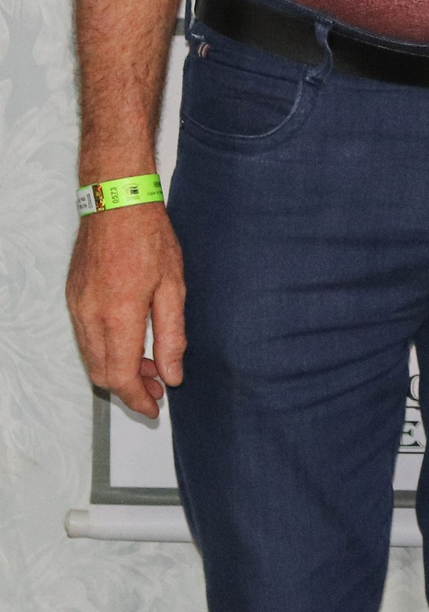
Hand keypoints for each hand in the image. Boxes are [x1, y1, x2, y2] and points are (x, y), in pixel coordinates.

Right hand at [66, 202, 186, 417]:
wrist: (116, 203)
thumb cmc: (149, 238)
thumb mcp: (173, 287)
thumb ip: (172, 335)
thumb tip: (172, 375)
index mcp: (117, 315)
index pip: (120, 375)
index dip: (137, 399)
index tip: (155, 408)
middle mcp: (89, 316)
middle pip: (101, 372)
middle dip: (128, 389)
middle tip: (157, 390)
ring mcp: (76, 307)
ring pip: (91, 357)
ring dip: (117, 370)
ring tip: (149, 368)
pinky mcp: (73, 298)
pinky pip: (86, 338)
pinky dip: (106, 351)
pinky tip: (131, 344)